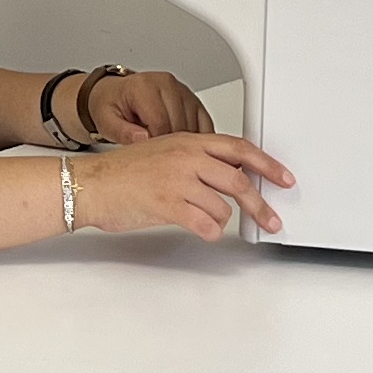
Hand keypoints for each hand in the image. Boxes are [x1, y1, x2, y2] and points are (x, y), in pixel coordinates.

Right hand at [73, 131, 294, 241]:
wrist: (90, 185)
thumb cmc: (122, 174)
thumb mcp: (164, 154)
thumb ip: (196, 162)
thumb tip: (227, 177)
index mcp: (187, 141)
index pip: (238, 148)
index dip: (266, 164)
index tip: (283, 178)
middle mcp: (185, 157)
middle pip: (238, 180)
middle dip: (259, 204)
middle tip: (271, 219)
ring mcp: (177, 181)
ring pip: (222, 206)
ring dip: (221, 220)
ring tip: (207, 221)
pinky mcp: (168, 205)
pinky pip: (204, 223)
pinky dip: (209, 231)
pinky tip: (202, 230)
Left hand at [78, 68, 213, 143]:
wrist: (115, 94)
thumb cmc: (111, 106)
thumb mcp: (106, 121)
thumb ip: (122, 131)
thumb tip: (142, 139)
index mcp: (144, 86)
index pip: (160, 122)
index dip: (156, 144)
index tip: (148, 155)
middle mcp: (167, 84)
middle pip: (180, 125)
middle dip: (169, 146)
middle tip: (155, 155)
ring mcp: (183, 91)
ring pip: (194, 127)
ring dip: (184, 144)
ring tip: (164, 148)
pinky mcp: (194, 100)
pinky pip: (205, 124)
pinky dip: (198, 139)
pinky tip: (184, 147)